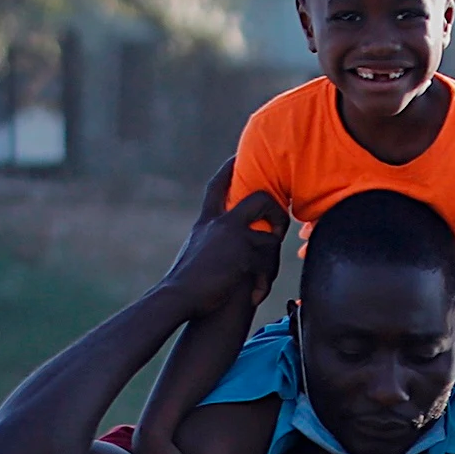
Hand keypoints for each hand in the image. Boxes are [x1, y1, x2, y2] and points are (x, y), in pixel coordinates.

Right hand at [158, 159, 286, 322]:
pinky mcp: (243, 256)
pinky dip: (263, 284)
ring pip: (270, 240)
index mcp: (206, 221)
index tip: (239, 157)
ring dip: (270, 263)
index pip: (217, 186)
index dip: (229, 170)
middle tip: (277, 231)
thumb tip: (226, 248)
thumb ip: (212, 243)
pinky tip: (255, 297)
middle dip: (276, 212)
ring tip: (262, 280)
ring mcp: (233, 237)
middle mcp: (219, 223)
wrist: (177, 297)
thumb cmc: (184, 284)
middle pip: (260, 199)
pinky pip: (267, 266)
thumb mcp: (196, 254)